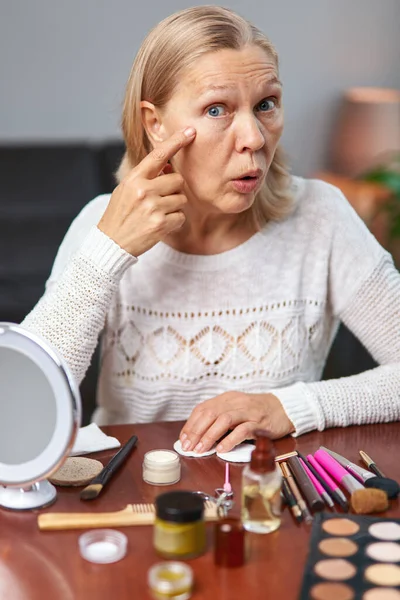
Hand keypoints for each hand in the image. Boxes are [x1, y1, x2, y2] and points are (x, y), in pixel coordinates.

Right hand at [98, 127, 195, 256]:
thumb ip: (145, 177)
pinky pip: (181, 217)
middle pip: (178, 180)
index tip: (190, 132)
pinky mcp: (160, 224)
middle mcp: (144, 191)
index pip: (158, 155)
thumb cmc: (120, 215)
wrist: (111, 243)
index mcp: (134, 179)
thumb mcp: (126, 190)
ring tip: (157, 214)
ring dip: (174, 207)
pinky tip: (159, 225)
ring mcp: (153, 208)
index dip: (176, 142)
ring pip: (181, 199)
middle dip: (174, 190)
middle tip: (161, 200)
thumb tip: (169, 167)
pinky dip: (174, 222)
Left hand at [179, 391, 294, 453]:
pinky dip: (230, 440)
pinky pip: (242, 430)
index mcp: (226, 398)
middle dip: (196, 431)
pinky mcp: (259, 422)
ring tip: (201, 449)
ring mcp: (248, 411)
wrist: (284, 408)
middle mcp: (235, 402)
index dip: (191, 424)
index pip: (203, 408)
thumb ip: (219, 419)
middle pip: (210, 414)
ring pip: (224, 420)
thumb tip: (198, 436)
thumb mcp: (236, 410)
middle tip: (188, 447)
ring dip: (209, 436)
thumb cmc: (257, 412)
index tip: (183, 439)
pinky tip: (221, 449)